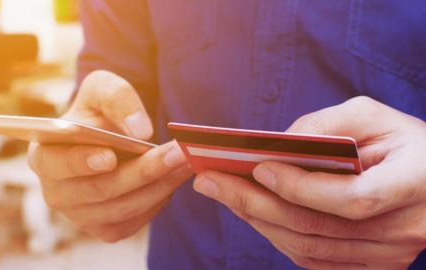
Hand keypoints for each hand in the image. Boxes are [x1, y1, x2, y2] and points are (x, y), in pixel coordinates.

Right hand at [28, 71, 192, 241]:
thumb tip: (140, 131)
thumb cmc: (98, 111)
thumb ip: (117, 98)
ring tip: (187, 163)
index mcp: (44, 156)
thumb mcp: (103, 88)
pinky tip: (174, 179)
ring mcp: (79, 215)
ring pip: (122, 209)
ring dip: (159, 186)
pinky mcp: (103, 228)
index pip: (56, 165)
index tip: (109, 158)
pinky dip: (157, 201)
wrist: (107, 137)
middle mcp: (56, 192)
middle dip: (143, 172)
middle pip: (100, 190)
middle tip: (178, 154)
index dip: (81, 162)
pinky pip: (133, 222)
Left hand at [193, 96, 425, 268]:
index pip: (351, 199)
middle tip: (209, 182)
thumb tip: (278, 146)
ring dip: (258, 221)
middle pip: (316, 227)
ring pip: (308, 247)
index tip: (258, 168)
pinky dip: (277, 237)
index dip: (302, 187)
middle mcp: (403, 228)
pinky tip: (251, 213)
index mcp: (414, 184)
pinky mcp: (372, 265)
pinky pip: (314, 260)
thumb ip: (328, 125)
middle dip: (254, 203)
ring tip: (222, 195)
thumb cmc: (404, 140)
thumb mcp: (373, 116)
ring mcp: (388, 255)